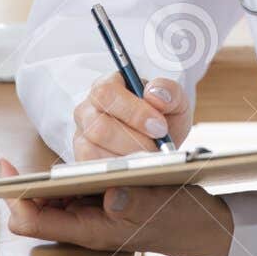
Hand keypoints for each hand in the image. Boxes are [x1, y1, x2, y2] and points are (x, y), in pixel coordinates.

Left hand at [0, 157, 234, 255]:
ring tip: (35, 160)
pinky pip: (70, 190)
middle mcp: (84, 224)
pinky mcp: (99, 203)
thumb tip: (111, 195)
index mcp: (91, 230)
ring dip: (43, 180)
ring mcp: (90, 214)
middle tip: (9, 161)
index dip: (14, 199)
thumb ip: (134, 203)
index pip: (34, 223)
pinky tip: (73, 158)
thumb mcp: (159, 207)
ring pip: (50, 199)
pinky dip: (66, 175)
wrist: (197, 226)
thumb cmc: (178, 220)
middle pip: (35, 209)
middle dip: (21, 187)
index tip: (4, 171)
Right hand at [72, 74, 191, 160]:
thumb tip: (154, 94)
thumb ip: (169, 91)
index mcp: (108, 85)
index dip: (134, 112)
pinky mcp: (82, 158)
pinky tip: (134, 166)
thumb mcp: (174, 101)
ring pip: (94, 150)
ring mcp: (82, 134)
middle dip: (134, 141)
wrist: (161, 144)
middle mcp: (88, 109)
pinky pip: (92, 168)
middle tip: (157, 147)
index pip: (107, 93)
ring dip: (127, 157)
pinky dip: (116, 170)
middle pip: (99, 127)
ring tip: (148, 157)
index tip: (160, 127)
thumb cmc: (163, 118)